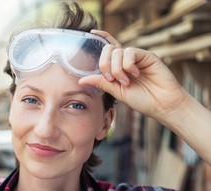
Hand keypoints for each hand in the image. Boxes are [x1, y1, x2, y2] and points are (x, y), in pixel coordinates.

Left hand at [80, 30, 210, 164]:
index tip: (92, 32)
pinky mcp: (147, 55)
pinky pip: (130, 52)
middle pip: (108, 49)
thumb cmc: (142, 99)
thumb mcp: (117, 91)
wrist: (161, 105)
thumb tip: (81, 80)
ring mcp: (137, 57)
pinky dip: (128, 65)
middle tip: (111, 79)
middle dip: (105, 64)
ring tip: (126, 82)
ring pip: (117, 52)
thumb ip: (101, 83)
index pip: (108, 48)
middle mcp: (127, 60)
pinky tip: (135, 74)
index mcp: (118, 67)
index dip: (101, 37)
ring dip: (117, 69)